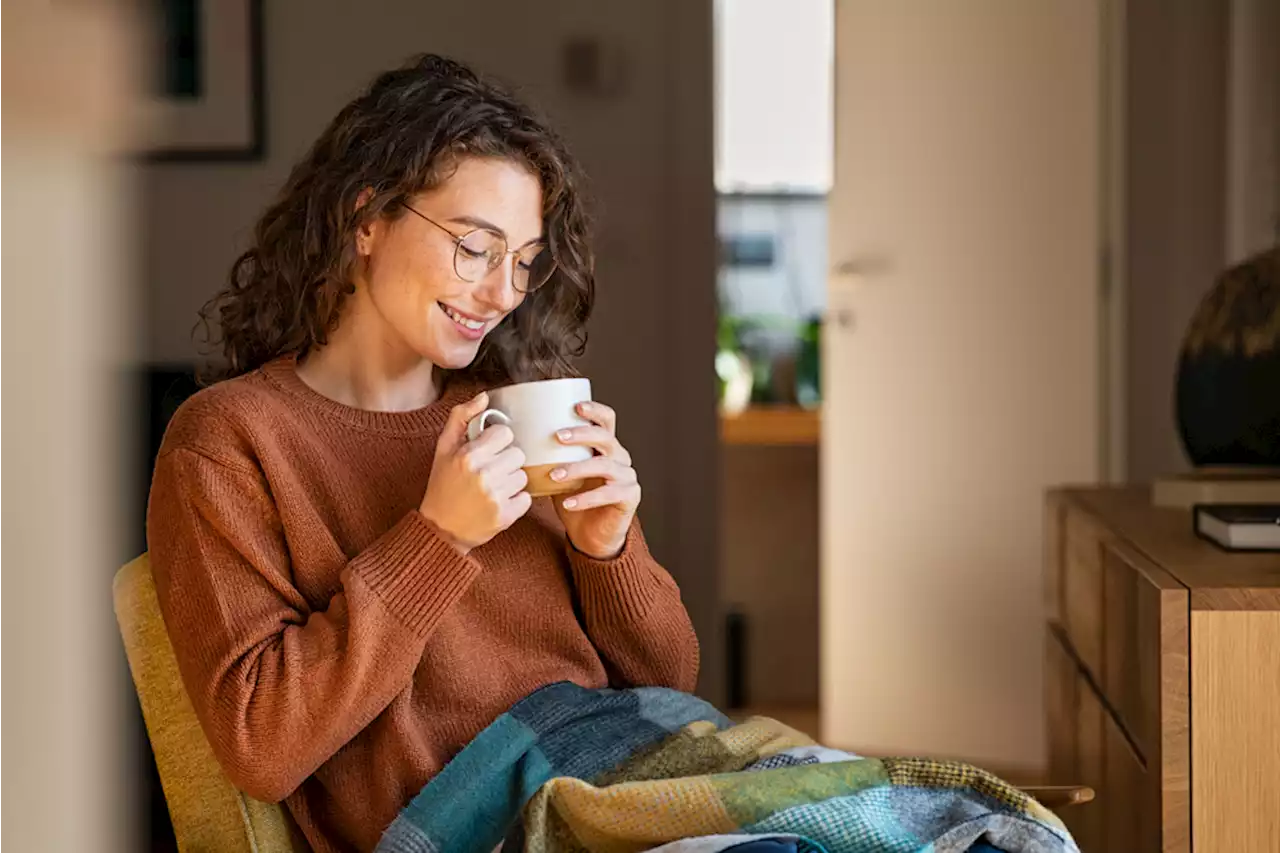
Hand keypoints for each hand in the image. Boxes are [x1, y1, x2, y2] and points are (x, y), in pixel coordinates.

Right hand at [420, 392, 531, 553]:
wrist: (440, 529)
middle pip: (518, 454)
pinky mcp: (505, 516)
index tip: (487, 451)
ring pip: (523, 476)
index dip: (497, 441)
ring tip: (492, 488)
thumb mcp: (444, 448)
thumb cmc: (442, 485)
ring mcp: (495, 496)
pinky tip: (498, 502)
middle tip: (489, 472)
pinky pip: (526, 498)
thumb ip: (461, 417)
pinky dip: (516, 501)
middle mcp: (483, 474)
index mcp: (468, 455)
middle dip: (506, 461)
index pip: (505, 433)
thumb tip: (484, 396)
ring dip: (511, 481)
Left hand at [550, 401, 639, 559]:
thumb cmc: (573, 498)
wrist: (591, 534)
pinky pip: (608, 494)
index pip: (607, 419)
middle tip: (557, 436)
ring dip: (577, 468)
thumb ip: (547, 456)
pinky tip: (568, 503)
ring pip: (605, 465)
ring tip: (555, 475)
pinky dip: (586, 499)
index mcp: (605, 446)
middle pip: (605, 437)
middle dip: (581, 434)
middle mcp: (620, 457)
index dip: (594, 410)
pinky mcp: (628, 497)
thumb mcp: (559, 472)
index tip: (575, 406)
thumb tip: (513, 440)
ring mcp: (627, 476)